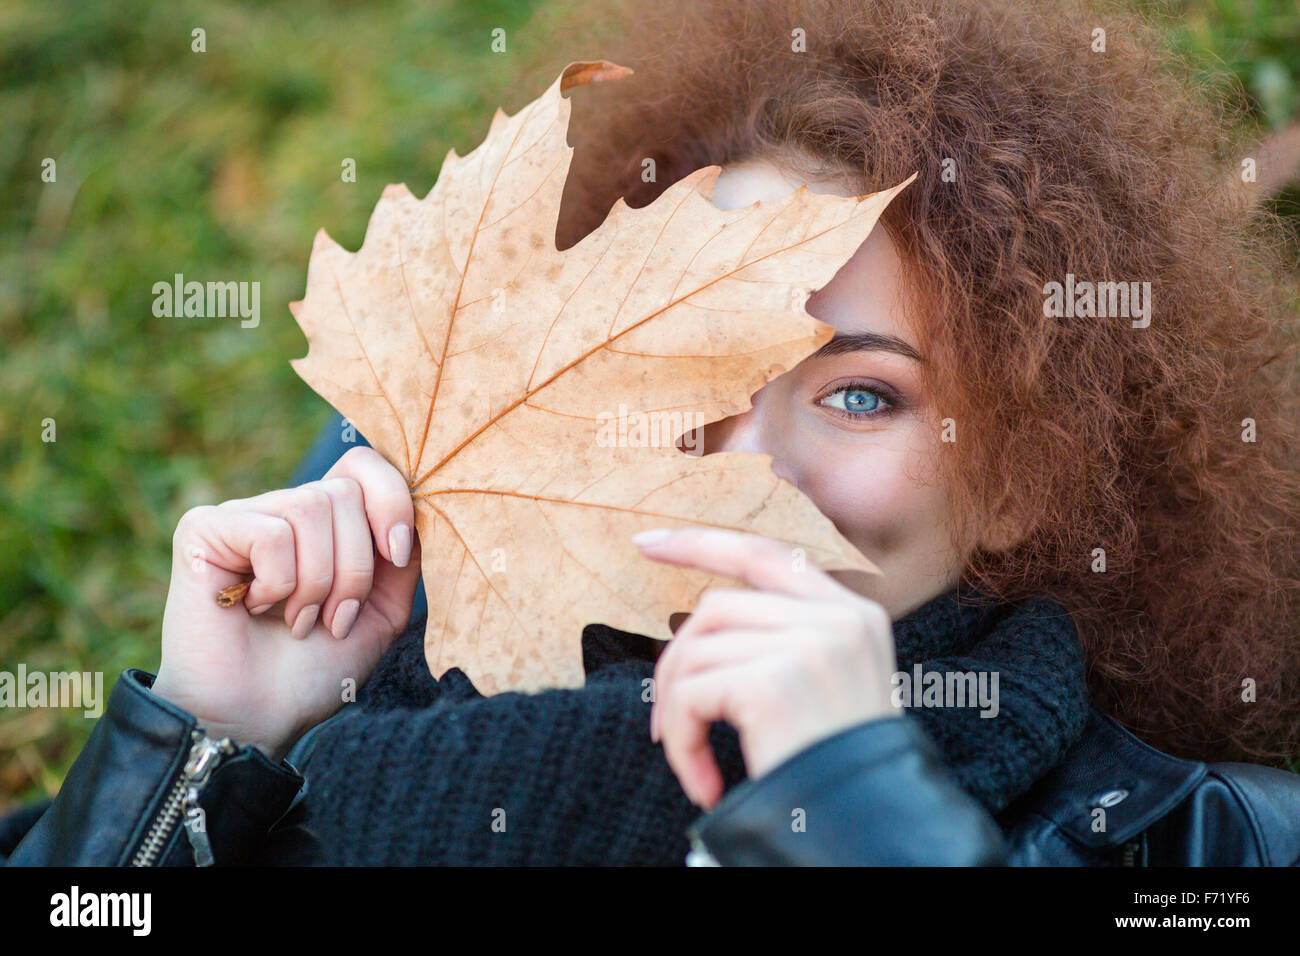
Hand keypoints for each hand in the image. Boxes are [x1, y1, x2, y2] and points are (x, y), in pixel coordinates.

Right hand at [153, 446, 422, 762]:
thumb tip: (422, 506)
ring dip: (318, 582)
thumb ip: (403, 555)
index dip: (391, 501)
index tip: (396, 555)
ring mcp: (241, 516)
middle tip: (331, 618)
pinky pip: (272, 533)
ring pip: (312, 507)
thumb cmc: (316, 671)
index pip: (364, 465)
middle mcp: (281, 508)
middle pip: (344, 492)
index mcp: (324, 523)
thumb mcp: (382, 610)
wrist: (258, 719)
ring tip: (297, 621)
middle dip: (354, 567)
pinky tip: (255, 608)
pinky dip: (279, 583)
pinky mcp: (203, 529)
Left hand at [634, 527, 898, 808]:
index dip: (703, 544)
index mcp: (855, 616)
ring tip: (691, 762)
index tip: (648, 543)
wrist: (871, 832)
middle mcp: (838, 620)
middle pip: (716, 607)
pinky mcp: (773, 682)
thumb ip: (785, 642)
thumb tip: (701, 624)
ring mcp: (809, 645)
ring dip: (677, 713)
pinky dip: (683, 742)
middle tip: (664, 725)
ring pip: (696, 651)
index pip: (767, 556)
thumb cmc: (841, 774)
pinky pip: (692, 695)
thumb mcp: (831, 692)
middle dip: (676, 663)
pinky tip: (705, 784)